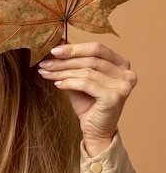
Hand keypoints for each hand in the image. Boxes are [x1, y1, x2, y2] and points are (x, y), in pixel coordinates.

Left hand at [38, 42, 136, 156]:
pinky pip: (86, 83)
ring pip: (87, 71)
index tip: (54, 50)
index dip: (75, 48)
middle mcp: (126, 73)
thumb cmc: (88, 103)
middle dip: (65, 61)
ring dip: (63, 71)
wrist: (95, 130)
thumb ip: (73, 61)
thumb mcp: (79, 78)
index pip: (97, 48)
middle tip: (46, 63)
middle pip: (91, 59)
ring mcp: (123, 85)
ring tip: (47, 73)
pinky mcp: (114, 97)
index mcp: (121, 64)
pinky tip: (57, 84)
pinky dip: (69, 82)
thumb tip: (59, 41)